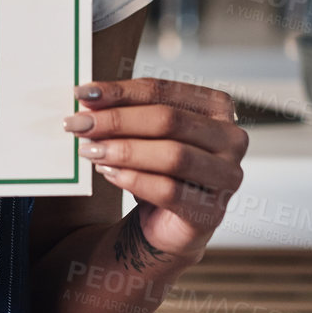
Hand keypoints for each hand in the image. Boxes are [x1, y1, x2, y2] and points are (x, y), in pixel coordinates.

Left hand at [63, 78, 248, 263]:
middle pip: (168, 120)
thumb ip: (124, 111)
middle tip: (79, 124)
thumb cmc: (157, 167)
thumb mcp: (143, 132)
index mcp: (217, 107)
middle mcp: (231, 139)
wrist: (167, 221)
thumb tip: (87, 97)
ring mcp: (228, 177)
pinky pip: (170, 191)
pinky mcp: (212, 211)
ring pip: (172, 155)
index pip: (164, 91)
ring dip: (124, 150)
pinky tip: (108, 173)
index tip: (83, 92)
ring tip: (90, 150)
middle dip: (117, 120)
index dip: (120, 91)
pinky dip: (134, 179)